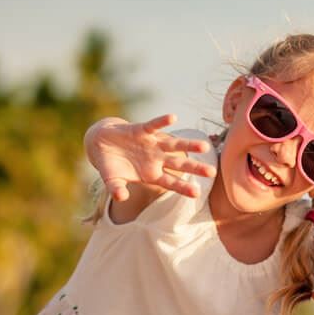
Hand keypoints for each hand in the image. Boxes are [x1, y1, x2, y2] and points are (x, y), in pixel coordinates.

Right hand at [84, 114, 214, 200]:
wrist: (101, 143)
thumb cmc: (111, 165)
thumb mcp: (112, 180)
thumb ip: (116, 188)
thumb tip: (119, 197)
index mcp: (152, 174)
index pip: (171, 183)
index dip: (183, 188)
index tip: (196, 193)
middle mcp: (157, 159)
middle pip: (179, 164)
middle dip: (195, 168)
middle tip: (212, 172)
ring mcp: (152, 145)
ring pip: (174, 145)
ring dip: (188, 145)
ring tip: (204, 146)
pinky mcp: (142, 131)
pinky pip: (154, 126)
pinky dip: (162, 121)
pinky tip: (173, 117)